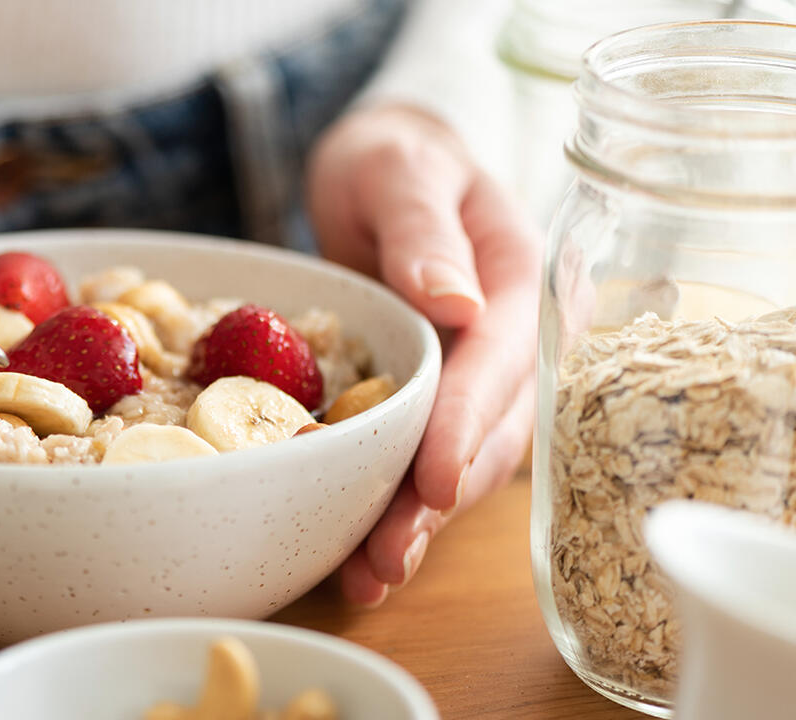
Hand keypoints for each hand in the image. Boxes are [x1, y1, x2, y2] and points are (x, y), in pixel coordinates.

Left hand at [306, 103, 540, 605]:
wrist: (390, 167)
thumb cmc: (396, 159)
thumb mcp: (401, 170)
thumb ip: (425, 228)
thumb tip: (455, 300)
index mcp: (520, 279)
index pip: (501, 360)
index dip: (468, 423)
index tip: (434, 478)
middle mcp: (515, 340)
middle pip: (490, 431)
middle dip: (439, 498)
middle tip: (386, 556)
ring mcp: (484, 377)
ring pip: (465, 461)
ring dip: (420, 522)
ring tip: (370, 575)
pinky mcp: (446, 400)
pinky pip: (429, 457)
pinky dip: (399, 505)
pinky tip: (362, 553)